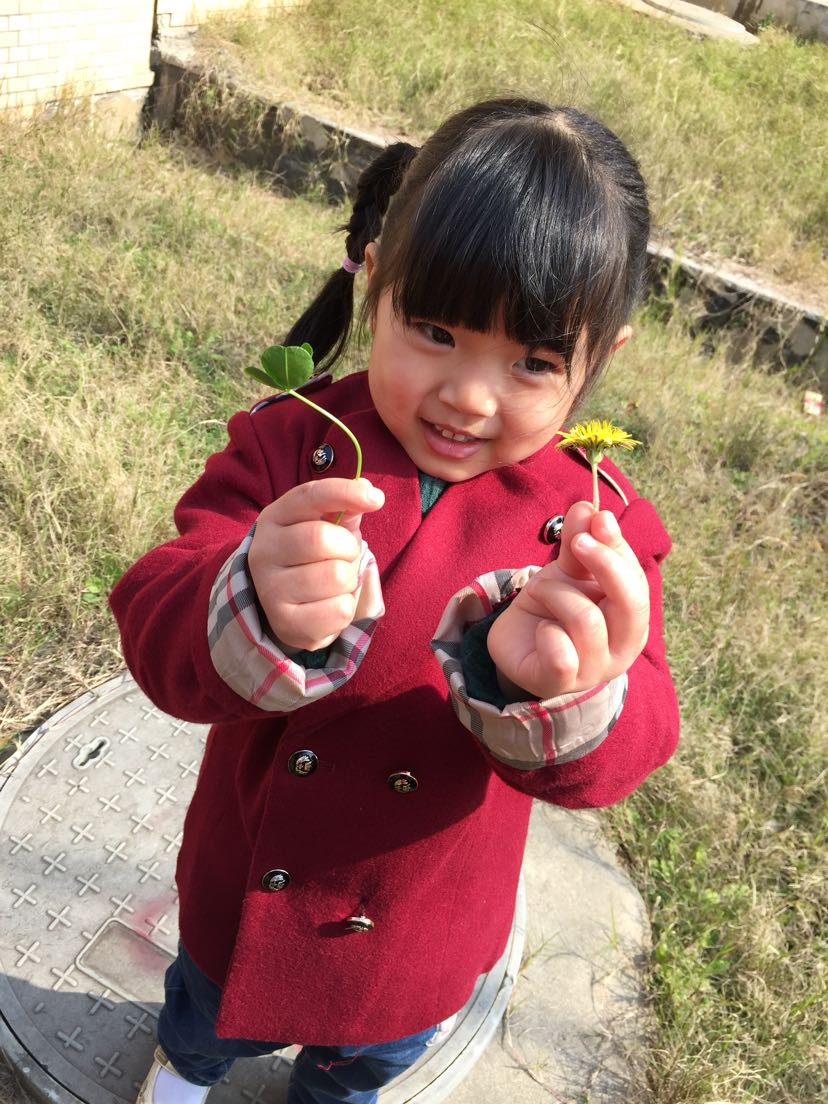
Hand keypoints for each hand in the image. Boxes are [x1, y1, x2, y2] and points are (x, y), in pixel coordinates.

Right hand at [247, 478, 384, 651]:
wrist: (285, 608)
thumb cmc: (310, 558)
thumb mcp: (322, 526)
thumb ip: (343, 509)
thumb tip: (366, 488)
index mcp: (274, 519)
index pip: (309, 496)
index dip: (345, 492)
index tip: (376, 499)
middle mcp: (264, 552)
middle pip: (322, 538)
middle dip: (348, 547)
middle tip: (345, 556)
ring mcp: (270, 590)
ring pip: (336, 576)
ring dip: (349, 580)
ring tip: (335, 583)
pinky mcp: (286, 623)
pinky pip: (339, 610)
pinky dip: (345, 607)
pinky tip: (328, 606)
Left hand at [486, 501, 649, 699]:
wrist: (518, 644)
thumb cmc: (554, 606)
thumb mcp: (567, 570)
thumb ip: (580, 541)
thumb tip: (588, 506)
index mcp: (632, 618)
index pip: (637, 580)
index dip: (618, 547)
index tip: (597, 518)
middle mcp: (622, 647)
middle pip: (631, 603)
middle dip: (604, 563)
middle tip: (575, 541)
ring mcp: (594, 670)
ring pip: (587, 619)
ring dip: (554, 592)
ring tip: (539, 590)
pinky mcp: (560, 682)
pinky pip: (560, 653)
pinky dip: (545, 632)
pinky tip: (540, 629)